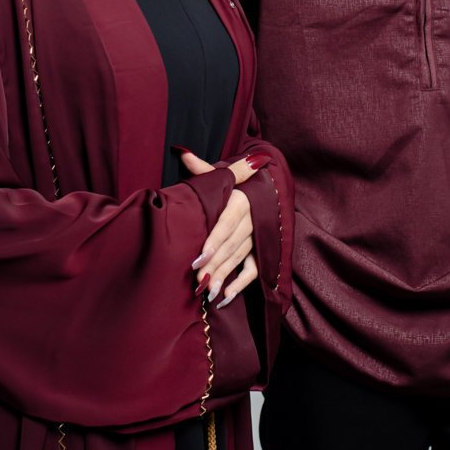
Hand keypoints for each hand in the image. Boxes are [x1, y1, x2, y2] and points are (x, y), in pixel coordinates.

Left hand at [179, 150, 267, 306]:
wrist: (267, 191)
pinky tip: (223, 297)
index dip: (213, 241)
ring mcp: (258, 237)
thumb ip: (203, 168)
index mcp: (243, 201)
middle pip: (231, 245)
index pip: (226, 223)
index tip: (198, 257)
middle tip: (197, 280)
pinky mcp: (260, 251)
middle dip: (214, 264)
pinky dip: (240, 285)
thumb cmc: (235, 185)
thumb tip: (182, 153)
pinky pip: (253, 271)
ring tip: (206, 291)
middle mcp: (253, 220)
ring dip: (223, 276)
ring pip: (239, 259)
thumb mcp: (221, 174)